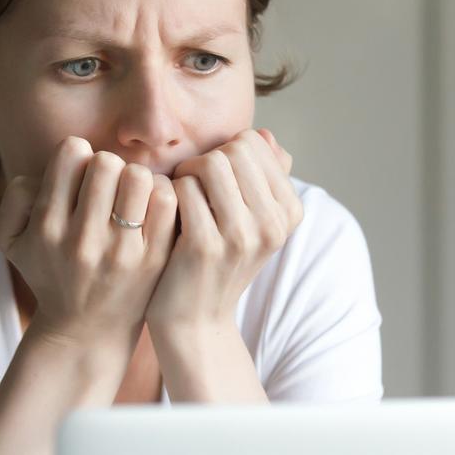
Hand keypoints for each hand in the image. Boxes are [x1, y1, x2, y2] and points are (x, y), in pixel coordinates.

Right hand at [0, 136, 177, 353]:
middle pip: (107, 162)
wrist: (86, 330)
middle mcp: (83, 239)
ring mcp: (121, 251)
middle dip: (107, 166)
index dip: (77, 156)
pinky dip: (160, 194)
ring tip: (129, 197)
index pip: (71, 152)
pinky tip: (149, 208)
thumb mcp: (11, 241)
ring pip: (138, 177)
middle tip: (107, 188)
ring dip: (134, 180)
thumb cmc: (49, 273)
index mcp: (47, 227)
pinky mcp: (153, 260)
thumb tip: (46, 173)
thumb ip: (15, 196)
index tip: (80, 176)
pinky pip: (165, 201)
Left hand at [144, 128, 301, 334]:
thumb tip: (266, 135)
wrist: (195, 319)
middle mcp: (273, 224)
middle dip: (204, 160)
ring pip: (210, 164)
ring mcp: (242, 237)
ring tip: (180, 198)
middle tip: (190, 186)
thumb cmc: (217, 261)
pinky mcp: (205, 246)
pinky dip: (169, 193)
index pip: (254, 144)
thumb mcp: (250, 222)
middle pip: (235, 149)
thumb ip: (261, 177)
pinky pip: (183, 188)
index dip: (224, 153)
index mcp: (289, 211)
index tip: (211, 181)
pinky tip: (166, 215)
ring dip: (186, 174)